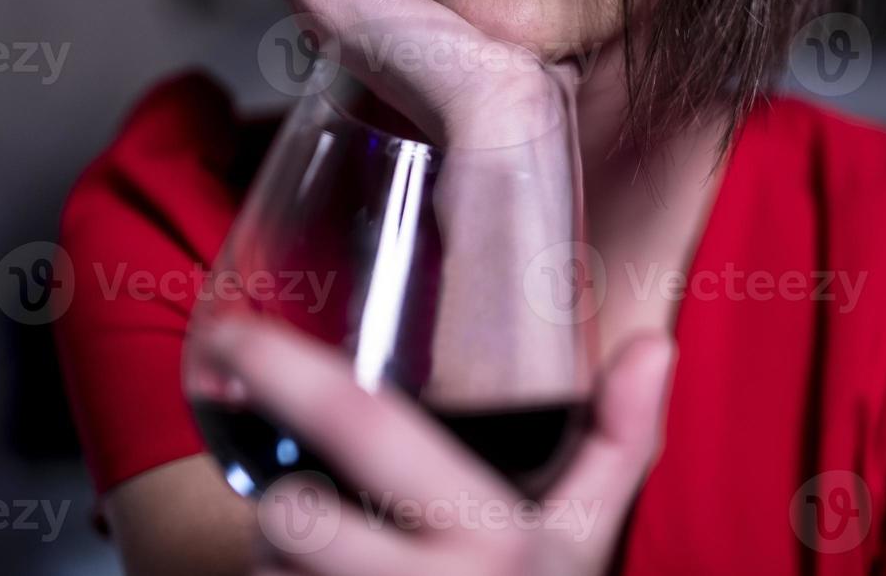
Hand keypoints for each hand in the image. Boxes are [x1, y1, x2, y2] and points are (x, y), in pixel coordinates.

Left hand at [194, 315, 676, 575]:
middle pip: (288, 516)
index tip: (232, 333)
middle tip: (312, 498)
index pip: (361, 425)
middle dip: (282, 500)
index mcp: (487, 533)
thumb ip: (621, 438)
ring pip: (268, 572)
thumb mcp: (589, 533)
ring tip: (347, 566)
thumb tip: (653, 344)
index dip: (280, 369)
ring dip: (283, 562)